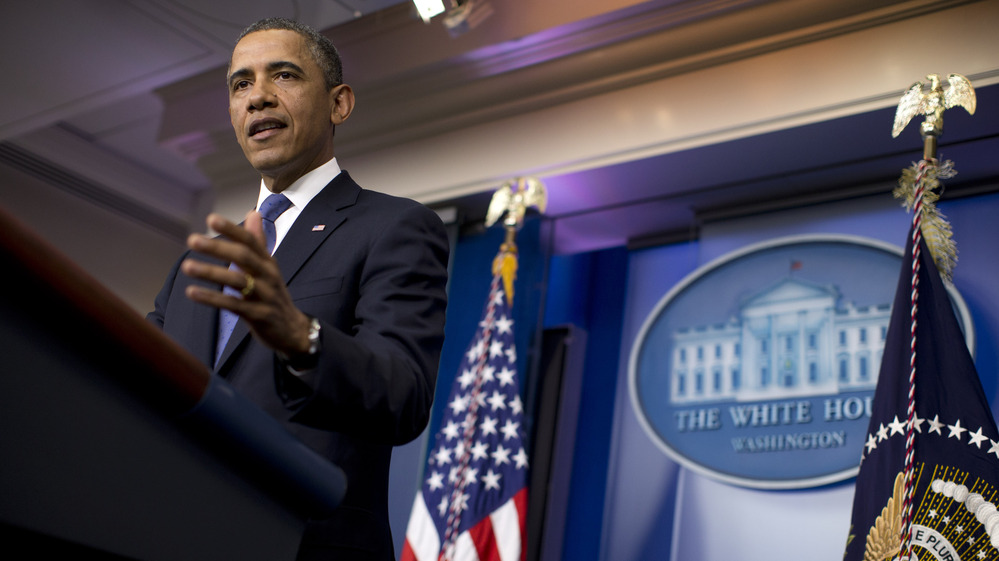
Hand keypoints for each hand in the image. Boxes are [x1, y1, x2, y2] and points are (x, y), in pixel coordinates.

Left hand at [181, 212, 311, 356]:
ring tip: (187, 266)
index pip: (250, 241)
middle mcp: (268, 276)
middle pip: (244, 257)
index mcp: (268, 262)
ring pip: (238, 281)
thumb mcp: (268, 267)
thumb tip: (253, 213)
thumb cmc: (273, 295)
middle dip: (218, 248)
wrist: (293, 330)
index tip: (211, 219)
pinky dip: (212, 299)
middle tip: (192, 239)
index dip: (232, 229)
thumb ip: (258, 241)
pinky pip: (234, 305)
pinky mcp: (259, 316)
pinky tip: (192, 292)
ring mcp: (265, 296)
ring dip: (211, 273)